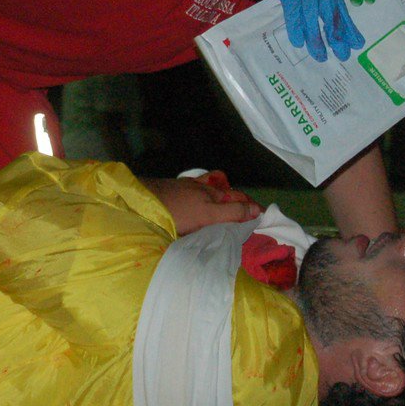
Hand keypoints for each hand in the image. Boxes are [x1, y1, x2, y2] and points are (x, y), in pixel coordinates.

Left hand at [146, 174, 260, 235]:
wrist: (140, 200)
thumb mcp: (207, 215)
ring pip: (209, 192)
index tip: (263, 218)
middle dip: (238, 202)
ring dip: (220, 199)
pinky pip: (194, 192)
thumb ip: (232, 213)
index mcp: (212, 194)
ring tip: (227, 210)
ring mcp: (186, 188)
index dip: (251, 209)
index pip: (239, 200)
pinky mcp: (172, 190)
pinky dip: (202, 196)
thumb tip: (257, 211)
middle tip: (249, 215)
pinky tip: (198, 203)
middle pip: (226, 194)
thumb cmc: (175, 211)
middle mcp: (201, 188)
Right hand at [219, 0, 364, 61]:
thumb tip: (310, 5)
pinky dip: (297, 28)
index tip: (351, 35)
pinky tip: (300, 43)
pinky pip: (295, 12)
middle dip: (339, 31)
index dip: (342, 17)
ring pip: (313, 13)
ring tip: (322, 55)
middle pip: (330, 4)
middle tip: (347, 50)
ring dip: (317, 37)